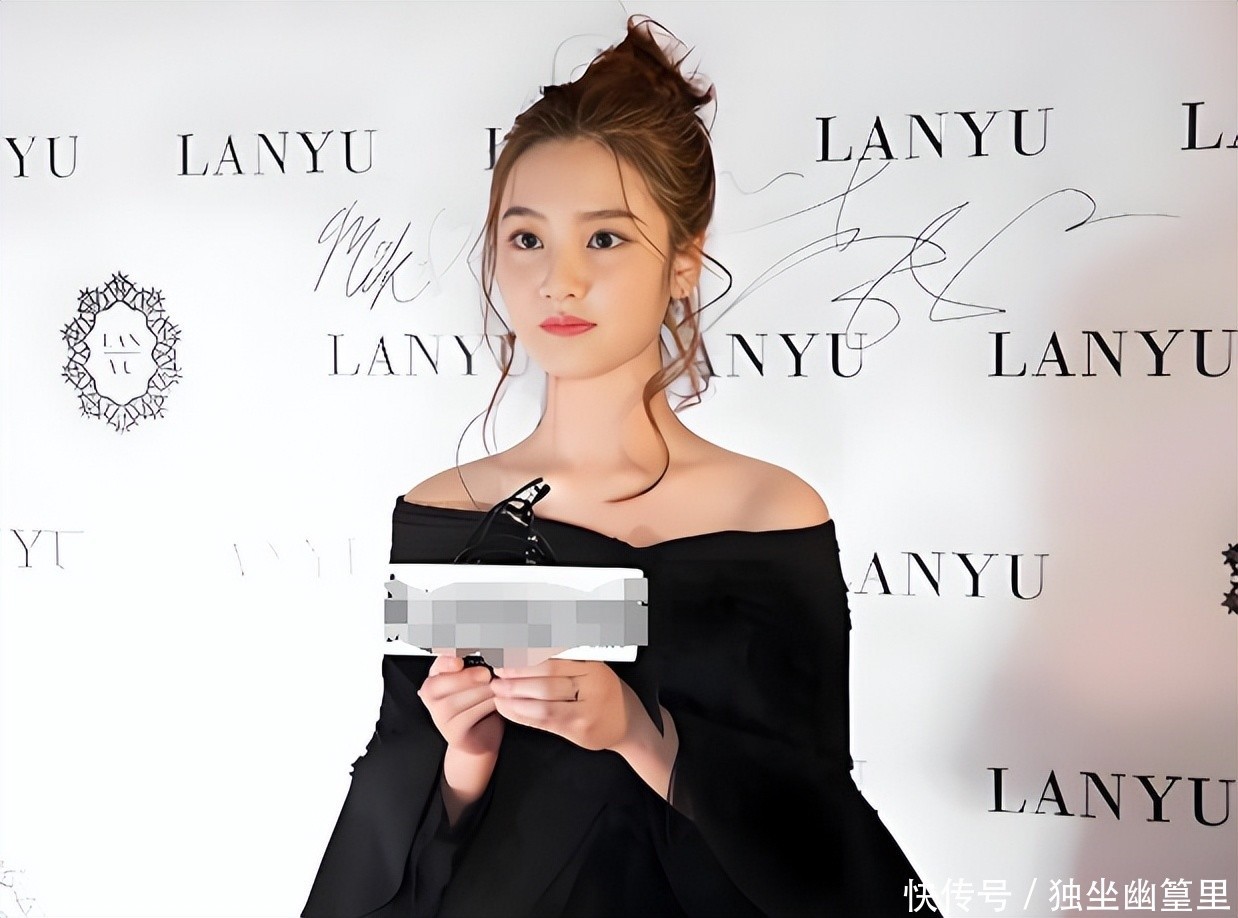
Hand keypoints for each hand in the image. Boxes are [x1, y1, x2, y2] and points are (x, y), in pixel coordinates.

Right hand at [417, 655, 503, 757]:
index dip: (445, 662)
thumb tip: (487, 653)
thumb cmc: (482, 703)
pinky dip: (484, 707)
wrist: (483, 736)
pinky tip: (496, 702)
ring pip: (453, 702)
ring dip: (479, 693)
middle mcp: (432, 697)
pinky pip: (465, 718)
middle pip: (440, 684)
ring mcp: (439, 717)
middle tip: (487, 675)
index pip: (437, 665)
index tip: (459, 662)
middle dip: (466, 678)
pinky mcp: (452, 733)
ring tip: (495, 689)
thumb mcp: (478, 681)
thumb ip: (476, 666)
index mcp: (437, 677)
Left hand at [490, 659, 638, 751]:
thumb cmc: (603, 693)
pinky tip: (508, 708)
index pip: (553, 659)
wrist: (627, 723)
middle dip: (516, 676)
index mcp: (594, 666)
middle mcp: (593, 686)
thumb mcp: (590, 669)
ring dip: (515, 696)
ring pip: (543, 702)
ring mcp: (587, 711)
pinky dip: (521, 714)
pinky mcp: (579, 730)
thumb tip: (524, 651)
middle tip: (497, 673)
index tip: (506, 654)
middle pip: (546, 679)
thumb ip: (563, 662)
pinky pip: (544, 721)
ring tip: (498, 691)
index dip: (526, 657)